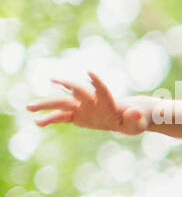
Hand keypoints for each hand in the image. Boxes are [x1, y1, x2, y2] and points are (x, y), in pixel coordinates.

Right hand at [26, 72, 149, 133]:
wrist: (126, 118)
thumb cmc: (134, 120)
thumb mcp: (137, 123)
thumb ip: (135, 118)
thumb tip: (135, 112)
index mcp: (108, 102)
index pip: (102, 90)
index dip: (98, 82)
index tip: (90, 72)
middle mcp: (92, 101)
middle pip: (77, 92)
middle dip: (67, 86)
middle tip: (54, 80)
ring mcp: (82, 108)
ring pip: (62, 104)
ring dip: (46, 105)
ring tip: (28, 108)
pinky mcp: (77, 116)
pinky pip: (61, 117)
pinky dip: (50, 119)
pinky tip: (38, 122)